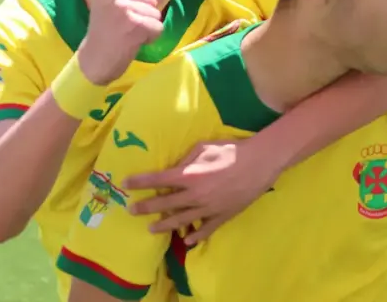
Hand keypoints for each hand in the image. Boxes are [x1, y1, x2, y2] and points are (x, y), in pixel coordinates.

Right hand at [77, 0, 163, 84]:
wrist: (94, 59)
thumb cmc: (104, 31)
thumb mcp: (108, 2)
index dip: (139, 0)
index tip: (122, 14)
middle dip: (145, 14)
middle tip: (126, 26)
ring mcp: (123, 8)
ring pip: (155, 13)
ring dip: (147, 27)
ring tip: (129, 34)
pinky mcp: (135, 24)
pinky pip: (158, 27)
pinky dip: (151, 37)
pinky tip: (134, 42)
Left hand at [124, 139, 277, 244]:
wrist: (259, 163)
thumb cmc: (230, 151)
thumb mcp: (204, 148)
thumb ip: (186, 161)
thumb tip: (175, 170)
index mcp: (189, 176)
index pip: (158, 180)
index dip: (141, 181)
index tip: (127, 183)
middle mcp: (195, 196)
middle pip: (165, 204)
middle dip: (146, 207)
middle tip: (132, 210)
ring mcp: (209, 209)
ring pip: (181, 221)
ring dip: (164, 225)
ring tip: (151, 228)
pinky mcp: (222, 216)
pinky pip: (205, 229)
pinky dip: (195, 235)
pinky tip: (186, 239)